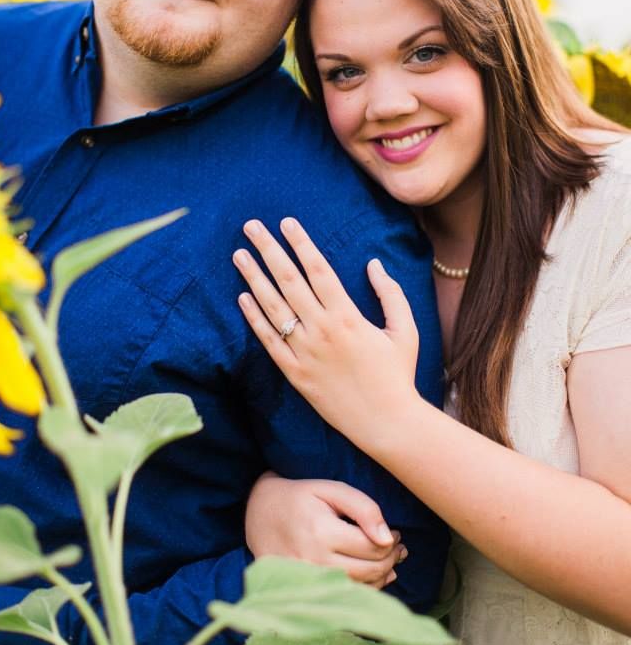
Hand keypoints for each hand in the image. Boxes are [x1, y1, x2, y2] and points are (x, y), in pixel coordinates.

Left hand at [233, 217, 420, 449]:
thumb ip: (391, 294)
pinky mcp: (295, 374)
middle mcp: (322, 330)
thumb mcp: (405, 330)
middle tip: (251, 226)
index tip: (286, 222)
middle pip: (289, 281)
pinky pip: (269, 341)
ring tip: (239, 255)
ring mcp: (305, 353)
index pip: (318, 270)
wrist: (387, 422)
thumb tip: (374, 264)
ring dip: (254, 278)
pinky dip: (254, 318)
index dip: (301, 243)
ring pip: (273, 307)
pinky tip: (242, 298)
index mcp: (348, 316)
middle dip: (269, 250)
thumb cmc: (398, 374)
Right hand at [246, 471, 407, 588]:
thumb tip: (388, 538)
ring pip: (359, 588)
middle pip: (369, 570)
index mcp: (321, 531)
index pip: (372, 547)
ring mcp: (307, 580)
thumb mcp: (330, 489)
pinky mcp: (304, 590)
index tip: (395, 533)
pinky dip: (364, 589)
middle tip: (396, 548)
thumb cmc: (300, 497)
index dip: (391, 542)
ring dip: (381, 576)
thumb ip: (363, 507)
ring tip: (387, 561)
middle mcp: (314, 560)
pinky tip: (370, 575)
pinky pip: (343, 597)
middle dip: (390, 560)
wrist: (260, 514)